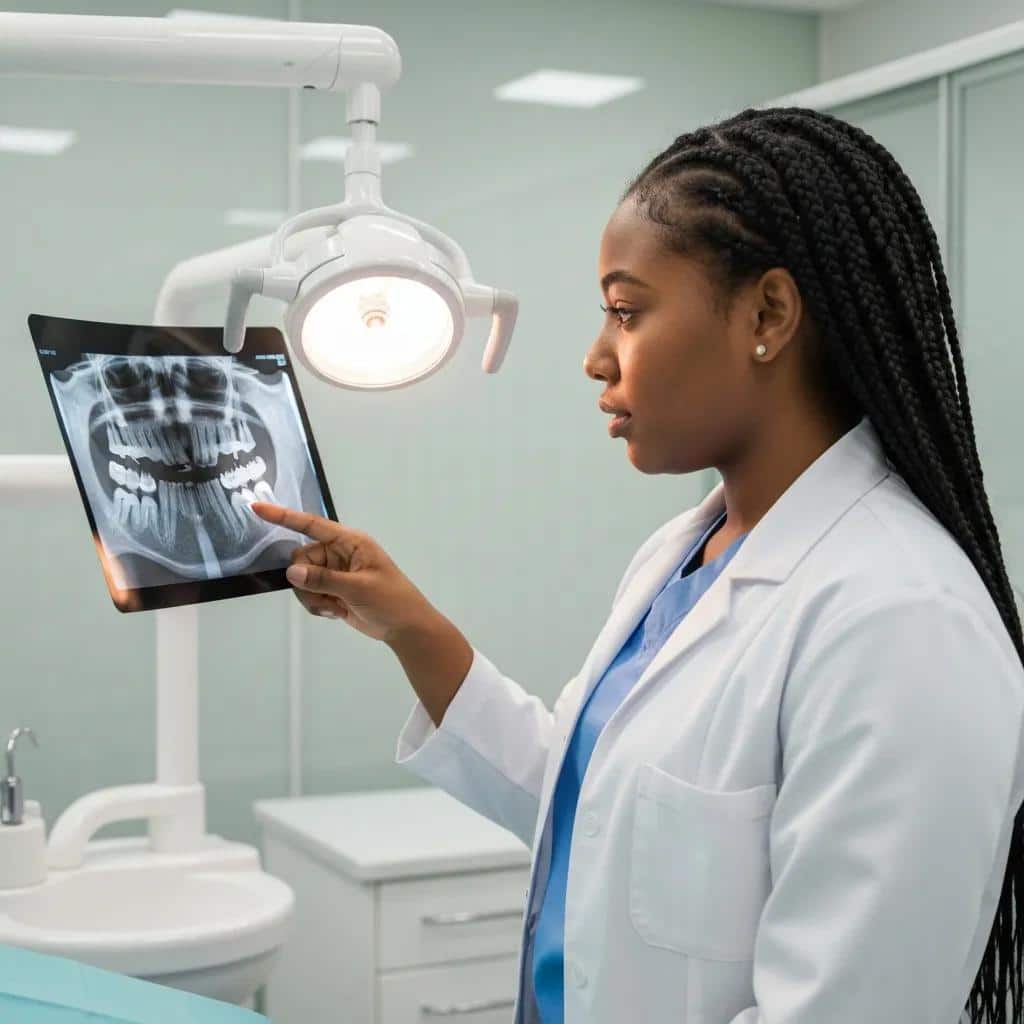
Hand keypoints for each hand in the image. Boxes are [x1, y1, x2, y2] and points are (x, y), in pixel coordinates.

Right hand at [251, 502, 437, 644]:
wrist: (404, 627)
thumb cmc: (390, 600)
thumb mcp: (357, 588)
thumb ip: (323, 579)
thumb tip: (291, 572)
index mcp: (349, 541)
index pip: (311, 524)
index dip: (283, 516)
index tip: (257, 507)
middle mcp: (339, 553)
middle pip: (301, 559)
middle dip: (306, 581)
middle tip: (327, 598)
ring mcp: (334, 572)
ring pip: (302, 579)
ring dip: (312, 597)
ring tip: (336, 607)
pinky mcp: (332, 590)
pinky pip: (309, 594)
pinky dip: (317, 605)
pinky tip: (337, 612)